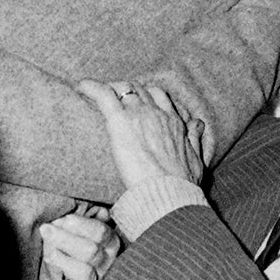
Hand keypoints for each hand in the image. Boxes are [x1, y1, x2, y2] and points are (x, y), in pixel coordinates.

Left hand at [40, 207, 118, 279]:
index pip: (100, 232)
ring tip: (46, 252)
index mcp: (110, 242)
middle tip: (45, 230)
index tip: (60, 219)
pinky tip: (50, 274)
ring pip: (84, 273)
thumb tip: (95, 210)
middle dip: (64, 239)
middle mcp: (108, 262)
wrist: (79, 276)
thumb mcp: (85, 227)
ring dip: (61, 260)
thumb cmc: (78, 243)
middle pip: (90, 251)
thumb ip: (84, 218)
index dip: (79, 224)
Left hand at [76, 80, 206, 190]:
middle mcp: (157, 114)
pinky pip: (103, 95)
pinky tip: (81, 86)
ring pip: (123, 88)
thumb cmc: (182, 185)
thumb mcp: (197, 160)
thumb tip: (198, 124)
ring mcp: (139, 115)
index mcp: (174, 123)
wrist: (169, 193)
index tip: (138, 100)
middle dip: (127, 89)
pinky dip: (91, 87)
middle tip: (114, 96)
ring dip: (111, 88)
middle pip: (140, 89)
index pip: (159, 97)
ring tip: (98, 93)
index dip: (147, 95)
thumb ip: (196, 140)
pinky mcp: (120, 121)